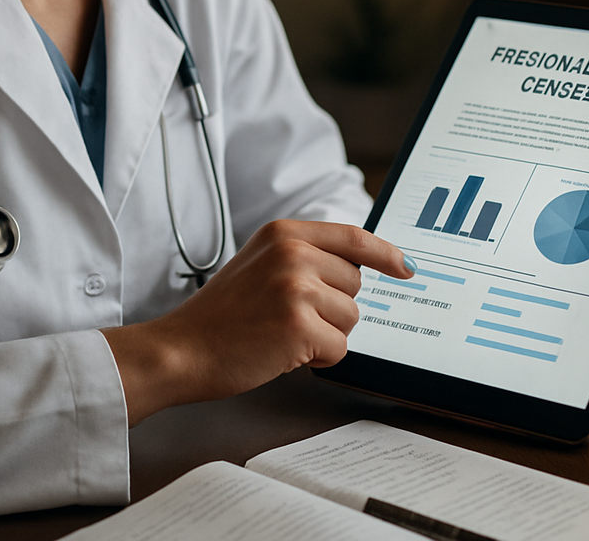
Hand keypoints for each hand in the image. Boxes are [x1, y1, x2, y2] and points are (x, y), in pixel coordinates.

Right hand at [101, 220, 410, 424]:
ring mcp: (296, 287)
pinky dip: (319, 357)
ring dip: (326, 334)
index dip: (386, 253)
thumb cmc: (221, 314)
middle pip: (355, 282)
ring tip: (283, 333)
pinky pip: (339, 347)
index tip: (406, 267)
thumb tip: (358, 266)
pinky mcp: (299, 325)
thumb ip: (303, 255)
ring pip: (351, 316)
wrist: (182, 348)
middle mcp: (293, 252)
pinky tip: (284, 351)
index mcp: (283, 231)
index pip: (353, 236)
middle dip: (334, 306)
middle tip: (290, 316)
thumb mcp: (259, 262)